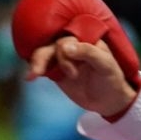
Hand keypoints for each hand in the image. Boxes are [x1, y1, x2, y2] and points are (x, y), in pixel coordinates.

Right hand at [12, 0, 140, 117]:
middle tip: (49, 74)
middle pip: (53, 45)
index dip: (65, 52)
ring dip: (37, 62)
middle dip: (47, 58)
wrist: (109, 100)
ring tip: (33, 75)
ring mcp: (63, 58)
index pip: (68, 39)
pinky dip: (35, 69)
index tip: (71, 72)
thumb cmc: (111, 78)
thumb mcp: (106, 65)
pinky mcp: (56, 71)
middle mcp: (73, 45)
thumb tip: (65, 46)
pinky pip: (42, 66)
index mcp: (86, 39)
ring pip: (44, 53)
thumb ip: (88, 53)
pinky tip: (29, 77)